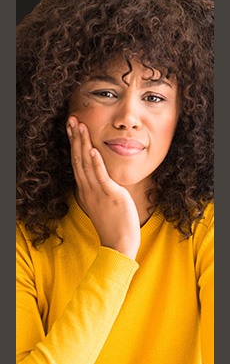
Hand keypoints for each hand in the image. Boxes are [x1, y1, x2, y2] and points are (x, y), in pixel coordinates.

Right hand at [66, 116, 140, 259]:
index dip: (74, 144)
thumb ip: (99, 188)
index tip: (72, 128)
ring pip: (86, 164)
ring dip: (82, 144)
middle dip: (74, 138)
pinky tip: (92, 149)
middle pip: (78, 159)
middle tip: (71, 119)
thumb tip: (101, 177)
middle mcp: (88, 189)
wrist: (119, 244)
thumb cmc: (114, 224)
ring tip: (79, 126)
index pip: (77, 163)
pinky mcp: (111, 196)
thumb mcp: (102, 203)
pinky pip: (101, 177)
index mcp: (86, 190)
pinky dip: (96, 162)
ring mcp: (98, 192)